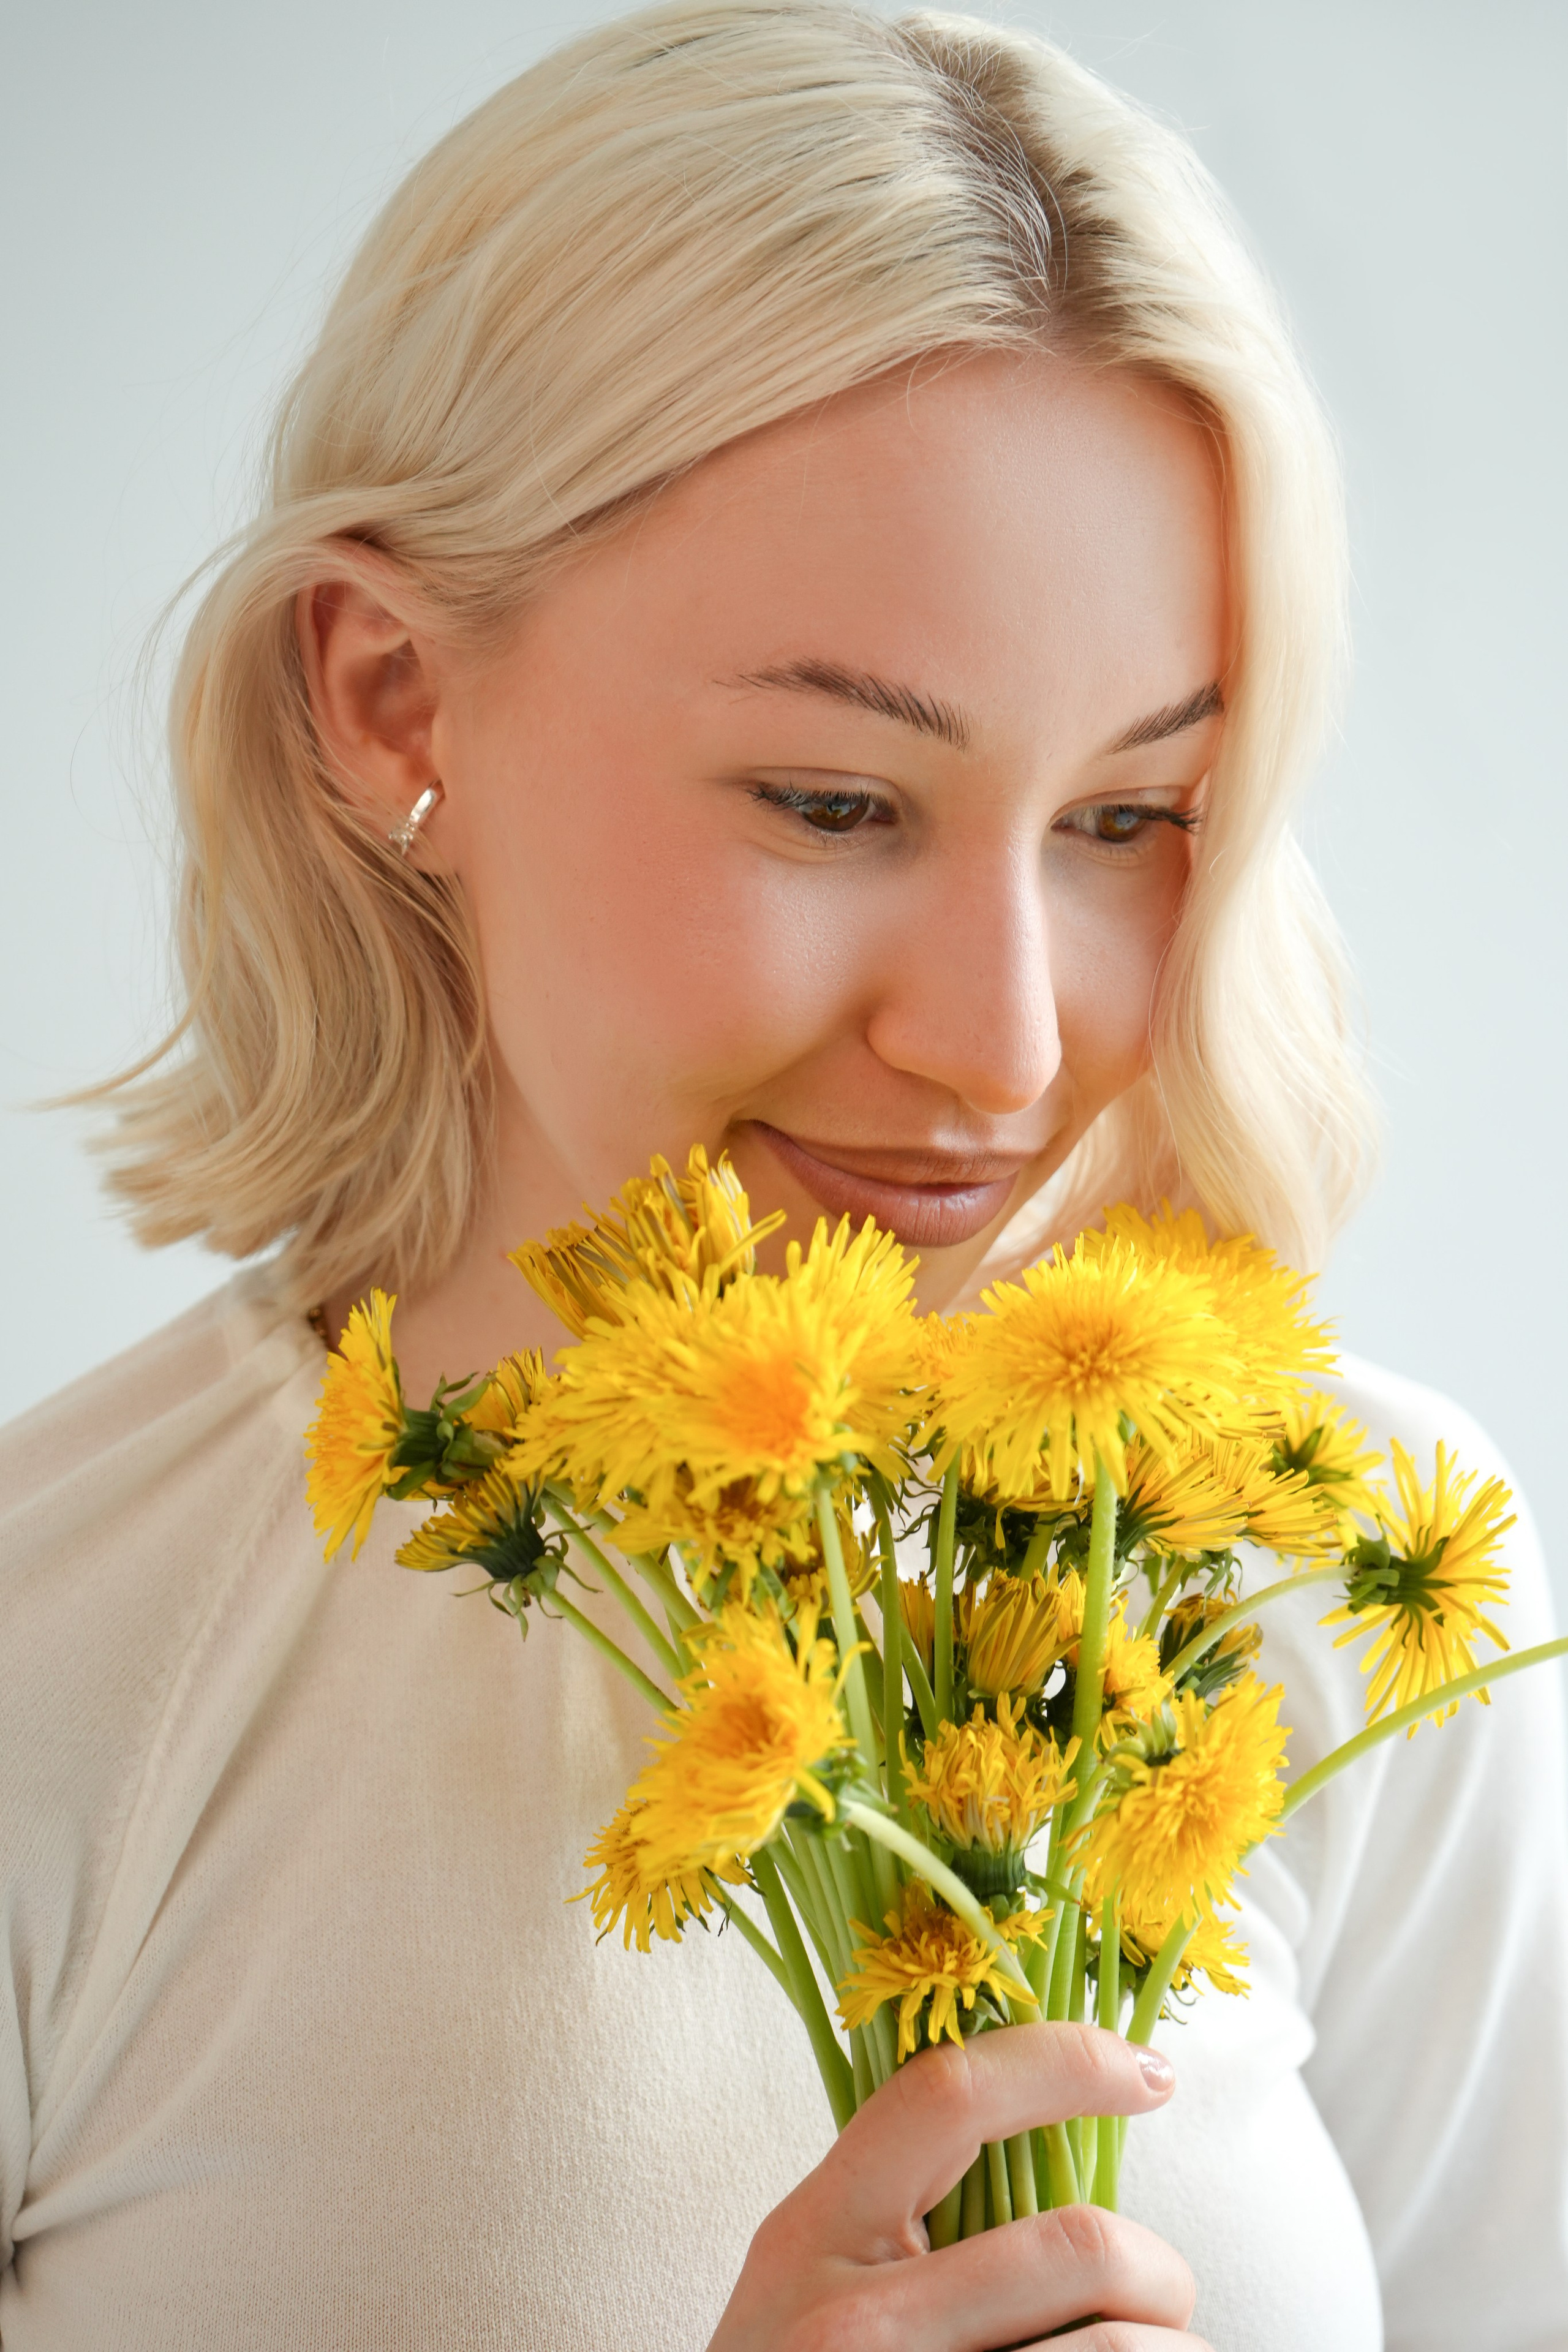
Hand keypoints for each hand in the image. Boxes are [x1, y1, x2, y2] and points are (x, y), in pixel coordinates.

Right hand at [709, 2022, 1206, 2351]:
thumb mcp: (809, 2284)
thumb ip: (899, 2214)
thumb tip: (1055, 2148)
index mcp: (815, 2235)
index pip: (949, 2097)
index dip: (1066, 2061)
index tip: (1148, 2073)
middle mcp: (854, 2323)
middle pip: (1079, 2246)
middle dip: (1160, 2270)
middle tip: (1161, 2298)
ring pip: (1117, 2348)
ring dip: (1174, 2348)